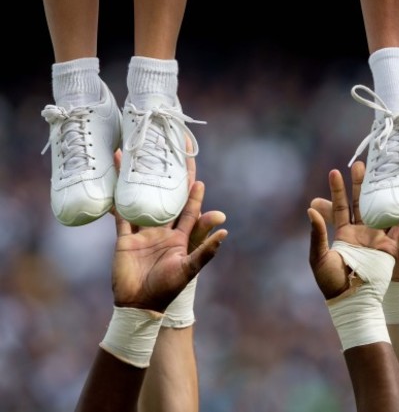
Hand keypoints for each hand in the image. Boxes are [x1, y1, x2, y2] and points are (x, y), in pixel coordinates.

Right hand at [110, 148, 226, 311]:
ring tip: (134, 158)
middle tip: (166, 154)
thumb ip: (205, 251)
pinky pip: (121, 215)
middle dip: (166, 177)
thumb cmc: (168, 288)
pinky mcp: (125, 238)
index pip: (189, 208)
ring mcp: (144, 233)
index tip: (195, 172)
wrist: (140, 304)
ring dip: (138, 182)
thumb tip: (225, 231)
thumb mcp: (189, 269)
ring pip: (142, 201)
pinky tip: (113, 182)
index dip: (193, 190)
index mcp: (181, 236)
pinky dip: (117, 200)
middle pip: (166, 198)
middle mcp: (163, 230)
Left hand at [308, 163, 398, 298]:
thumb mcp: (320, 258)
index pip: (339, 206)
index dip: (336, 189)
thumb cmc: (332, 282)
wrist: (354, 300)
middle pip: (361, 202)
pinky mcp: (391, 246)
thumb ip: (317, 234)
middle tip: (361, 164)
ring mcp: (377, 237)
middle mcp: (361, 232)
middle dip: (360, 184)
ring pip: (380, 209)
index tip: (334, 171)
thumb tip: (310, 209)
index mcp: (343, 233)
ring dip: (382, 192)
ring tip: (384, 172)